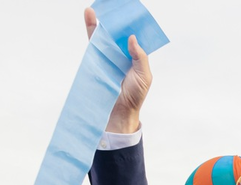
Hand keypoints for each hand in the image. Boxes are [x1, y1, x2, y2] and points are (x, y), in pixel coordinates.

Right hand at [84, 8, 151, 132]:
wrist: (119, 111)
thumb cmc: (135, 95)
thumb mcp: (144, 76)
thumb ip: (140, 57)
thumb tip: (132, 38)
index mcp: (135, 57)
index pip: (132, 38)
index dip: (130, 26)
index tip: (128, 13)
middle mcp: (121, 55)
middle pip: (116, 34)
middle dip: (113, 21)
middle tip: (111, 7)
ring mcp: (108, 57)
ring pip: (103, 36)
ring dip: (99, 22)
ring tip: (95, 9)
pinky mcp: (96, 61)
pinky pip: (93, 44)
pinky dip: (91, 30)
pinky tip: (90, 17)